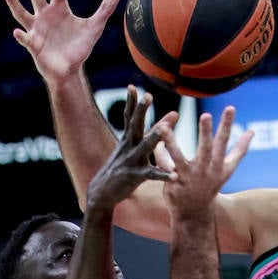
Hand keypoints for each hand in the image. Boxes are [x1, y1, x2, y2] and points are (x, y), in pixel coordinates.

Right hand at [4, 0, 117, 83]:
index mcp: (59, 8)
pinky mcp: (34, 45)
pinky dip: (22, 36)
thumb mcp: (94, 28)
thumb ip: (104, 10)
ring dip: (15, 4)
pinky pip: (25, 39)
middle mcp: (45, 15)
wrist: (70, 69)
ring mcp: (37, 29)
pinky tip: (17, 33)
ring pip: (23, 13)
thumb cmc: (79, 47)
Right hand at [86, 86, 175, 209]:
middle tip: (147, 95)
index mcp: (127, 139)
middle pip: (135, 125)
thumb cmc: (122, 168)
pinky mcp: (135, 177)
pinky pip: (151, 175)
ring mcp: (131, 161)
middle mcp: (128, 147)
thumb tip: (174, 114)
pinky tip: (174, 175)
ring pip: (144, 147)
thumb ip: (156, 131)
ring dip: (154, 137)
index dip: (130, 102)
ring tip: (164, 128)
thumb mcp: (134, 148)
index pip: (129, 117)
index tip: (132, 86)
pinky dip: (163, 175)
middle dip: (140, 111)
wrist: (102, 192)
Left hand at [155, 108, 253, 218]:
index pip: (225, 142)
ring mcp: (189, 178)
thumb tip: (252, 132)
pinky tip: (154, 141)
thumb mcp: (227, 170)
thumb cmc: (211, 186)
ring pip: (178, 157)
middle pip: (206, 149)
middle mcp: (205, 171)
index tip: (230, 107)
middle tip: (206, 115)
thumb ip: (239, 150)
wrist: (194, 213)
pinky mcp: (174, 184)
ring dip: (171, 142)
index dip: (227, 125)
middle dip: (206, 133)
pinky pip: (164, 166)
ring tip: (163, 126)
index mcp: (219, 166)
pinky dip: (159, 155)